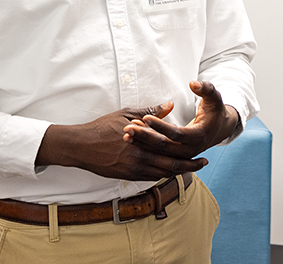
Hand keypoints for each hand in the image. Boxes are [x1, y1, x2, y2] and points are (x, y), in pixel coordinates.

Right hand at [35, 104, 207, 181]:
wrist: (80, 146)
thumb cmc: (102, 127)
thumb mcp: (126, 114)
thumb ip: (151, 112)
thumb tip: (170, 105)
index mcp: (142, 143)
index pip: (172, 151)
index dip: (189, 154)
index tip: (201, 152)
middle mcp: (139, 160)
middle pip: (171, 167)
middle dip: (190, 166)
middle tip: (203, 163)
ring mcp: (133, 170)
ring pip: (162, 174)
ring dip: (177, 172)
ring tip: (191, 168)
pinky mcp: (126, 176)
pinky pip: (149, 178)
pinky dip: (162, 174)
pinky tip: (169, 170)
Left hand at [122, 81, 239, 159]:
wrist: (220, 129)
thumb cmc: (215, 110)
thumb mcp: (214, 97)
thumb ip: (206, 89)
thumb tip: (193, 83)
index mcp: (199, 136)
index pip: (176, 134)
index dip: (161, 126)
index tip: (146, 117)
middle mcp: (190, 150)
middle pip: (164, 146)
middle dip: (145, 137)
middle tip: (128, 127)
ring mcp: (183, 155)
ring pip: (159, 153)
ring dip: (142, 143)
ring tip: (127, 131)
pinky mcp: (176, 157)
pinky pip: (159, 154)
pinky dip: (146, 146)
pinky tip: (132, 137)